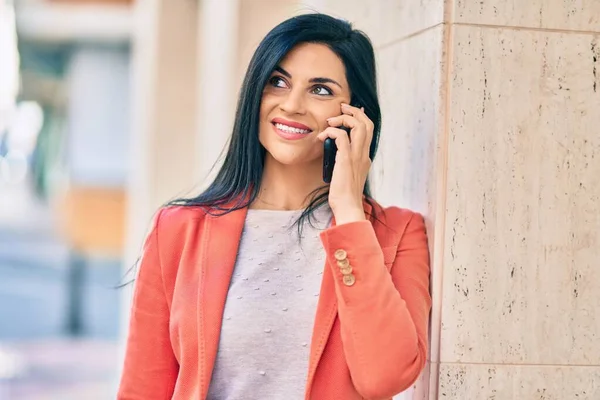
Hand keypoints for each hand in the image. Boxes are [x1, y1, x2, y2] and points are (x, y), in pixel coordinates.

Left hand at [317, 103, 373, 224]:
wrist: (348, 207)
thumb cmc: (344, 195)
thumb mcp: (347, 175)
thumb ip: (345, 163)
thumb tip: (336, 154)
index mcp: (365, 157)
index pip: (369, 130)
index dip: (361, 117)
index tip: (351, 111)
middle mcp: (364, 154)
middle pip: (367, 123)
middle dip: (354, 111)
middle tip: (341, 107)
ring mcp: (357, 156)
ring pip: (358, 126)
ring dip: (343, 118)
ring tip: (330, 121)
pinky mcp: (346, 160)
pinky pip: (341, 136)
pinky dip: (331, 131)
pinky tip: (322, 136)